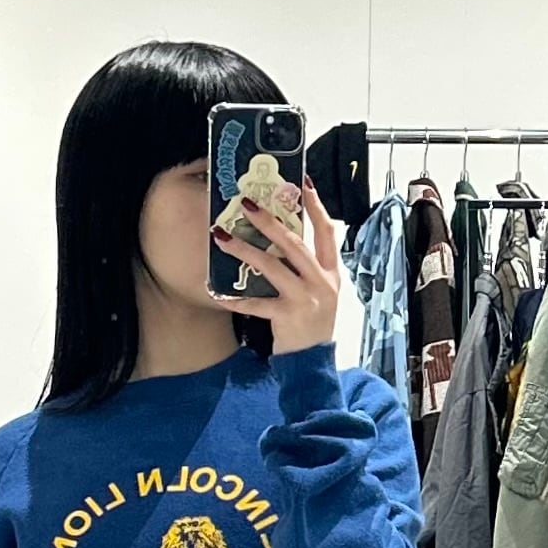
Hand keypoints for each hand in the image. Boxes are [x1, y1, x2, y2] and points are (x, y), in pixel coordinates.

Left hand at [215, 175, 342, 355]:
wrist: (313, 363)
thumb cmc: (311, 323)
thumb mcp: (320, 291)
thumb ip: (306, 267)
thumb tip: (280, 237)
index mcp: (331, 272)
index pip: (327, 232)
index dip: (316, 207)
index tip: (303, 184)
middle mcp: (321, 282)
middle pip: (294, 243)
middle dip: (269, 222)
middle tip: (246, 204)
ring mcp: (305, 299)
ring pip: (272, 267)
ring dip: (244, 250)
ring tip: (221, 237)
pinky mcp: (287, 317)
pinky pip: (256, 303)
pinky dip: (236, 298)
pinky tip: (217, 292)